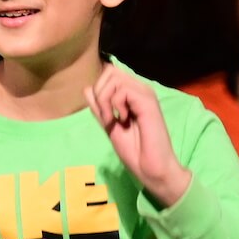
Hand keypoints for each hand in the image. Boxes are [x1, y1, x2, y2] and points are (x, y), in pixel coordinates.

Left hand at [83, 62, 189, 205]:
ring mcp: (145, 94)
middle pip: (109, 71)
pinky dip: (115, 105)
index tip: (103, 114)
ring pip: (114, 78)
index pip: (109, 73)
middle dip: (99, 92)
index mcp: (132, 94)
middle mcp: (139, 90)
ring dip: (105, 100)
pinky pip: (123, 90)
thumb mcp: (109, 125)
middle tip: (106, 116)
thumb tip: (87, 89)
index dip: (98, 90)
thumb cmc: (134, 150)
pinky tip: (122, 120)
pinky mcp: (148, 101)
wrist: (151, 167)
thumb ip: (100, 107)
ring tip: (113, 120)